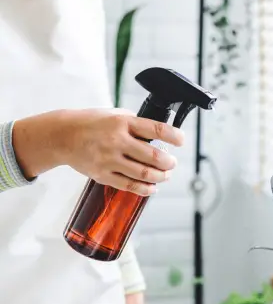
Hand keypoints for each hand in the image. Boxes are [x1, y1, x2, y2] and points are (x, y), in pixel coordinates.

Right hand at [13, 109, 183, 195]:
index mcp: (123, 122)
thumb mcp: (114, 114)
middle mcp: (117, 140)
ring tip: (166, 174)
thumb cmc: (92, 124)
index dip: (174, 136)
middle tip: (172, 162)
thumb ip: (136, 124)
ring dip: (161, 176)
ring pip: (144, 173)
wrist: (62, 136)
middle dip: (169, 162)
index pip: (156, 129)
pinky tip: (152, 187)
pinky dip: (146, 189)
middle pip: (153, 156)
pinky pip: (129, 185)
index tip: (181, 141)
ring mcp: (109, 159)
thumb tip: (160, 133)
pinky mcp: (102, 174)